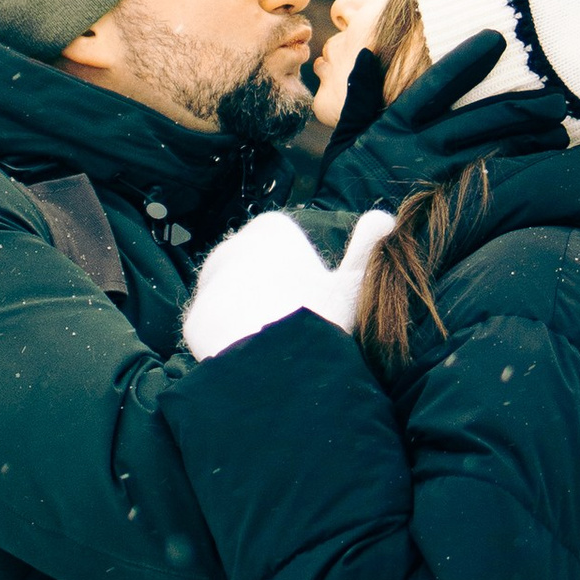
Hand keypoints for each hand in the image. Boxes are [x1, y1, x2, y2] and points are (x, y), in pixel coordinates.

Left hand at [178, 208, 395, 360]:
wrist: (276, 361)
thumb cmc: (319, 314)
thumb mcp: (352, 282)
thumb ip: (366, 248)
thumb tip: (386, 218)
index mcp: (271, 229)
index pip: (286, 253)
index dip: (303, 281)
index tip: (314, 303)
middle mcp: (232, 246)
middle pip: (256, 277)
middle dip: (270, 298)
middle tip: (294, 328)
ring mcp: (208, 284)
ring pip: (233, 304)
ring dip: (247, 321)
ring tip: (273, 346)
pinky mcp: (193, 319)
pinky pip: (215, 334)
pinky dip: (228, 347)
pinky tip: (247, 360)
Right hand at [315, 35, 566, 214]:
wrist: (336, 246)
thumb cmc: (342, 190)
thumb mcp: (346, 140)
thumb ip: (360, 97)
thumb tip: (369, 55)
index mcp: (393, 127)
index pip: (436, 85)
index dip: (467, 60)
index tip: (496, 39)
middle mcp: (419, 151)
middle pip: (480, 120)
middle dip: (522, 106)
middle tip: (557, 97)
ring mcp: (437, 183)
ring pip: (494, 153)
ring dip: (530, 141)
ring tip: (560, 131)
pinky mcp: (448, 213)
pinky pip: (491, 189)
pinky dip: (519, 176)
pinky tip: (545, 168)